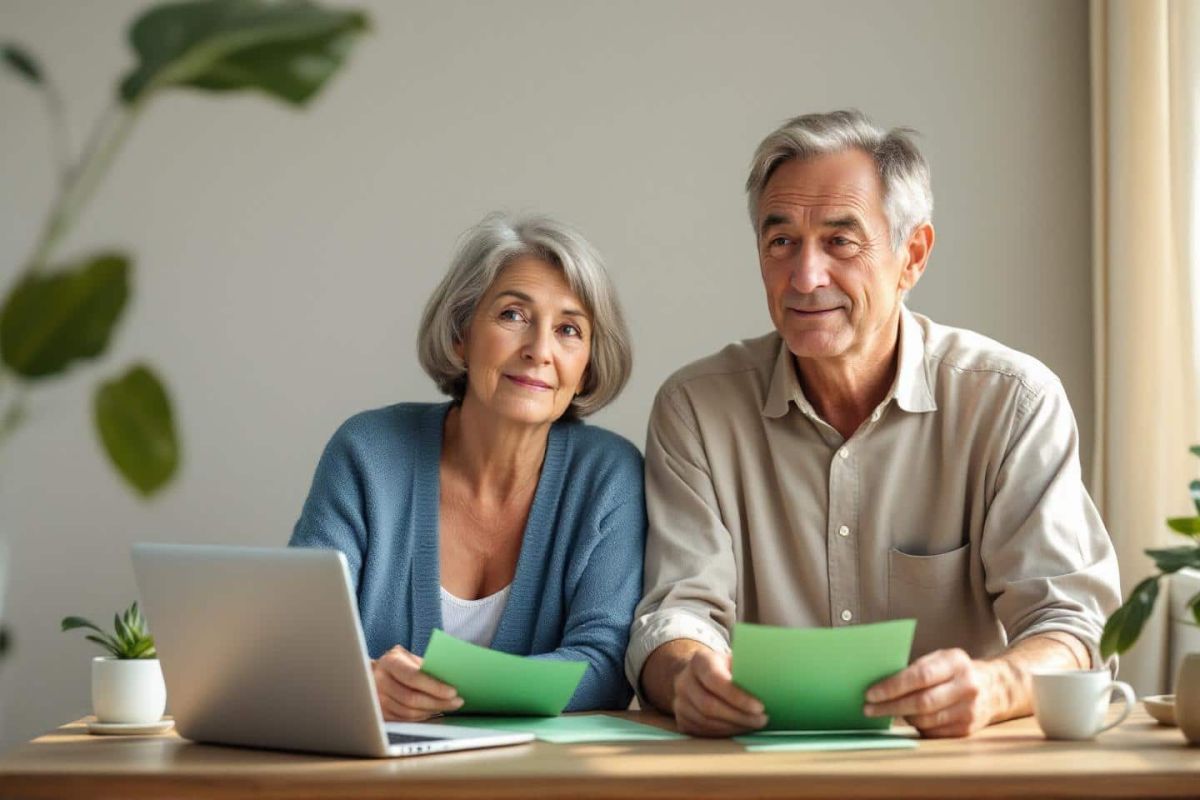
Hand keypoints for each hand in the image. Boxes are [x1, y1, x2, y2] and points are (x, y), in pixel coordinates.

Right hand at [371, 644, 462, 720]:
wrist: (370, 674)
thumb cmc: (397, 664)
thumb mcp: (408, 658)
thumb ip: (424, 666)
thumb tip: (450, 678)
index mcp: (389, 662)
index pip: (413, 677)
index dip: (434, 686)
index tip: (453, 691)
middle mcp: (380, 681)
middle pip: (412, 698)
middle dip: (438, 702)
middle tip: (456, 702)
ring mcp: (377, 700)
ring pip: (409, 712)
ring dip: (432, 711)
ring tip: (448, 707)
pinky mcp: (380, 714)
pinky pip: (405, 720)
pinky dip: (422, 717)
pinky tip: (433, 711)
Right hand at [672, 647, 767, 736]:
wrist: (699, 676)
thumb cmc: (726, 668)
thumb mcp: (735, 660)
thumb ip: (748, 668)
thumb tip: (772, 680)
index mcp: (699, 660)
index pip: (715, 680)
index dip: (738, 697)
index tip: (760, 707)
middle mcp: (684, 680)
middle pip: (709, 705)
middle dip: (739, 716)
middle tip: (762, 720)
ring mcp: (679, 701)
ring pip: (706, 721)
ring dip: (734, 727)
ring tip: (754, 725)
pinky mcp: (681, 719)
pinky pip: (702, 732)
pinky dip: (724, 733)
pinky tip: (740, 729)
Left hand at [863, 648, 997, 737]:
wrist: (995, 688)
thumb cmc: (955, 670)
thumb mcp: (941, 658)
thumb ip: (916, 667)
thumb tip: (880, 683)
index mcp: (956, 662)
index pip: (920, 676)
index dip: (892, 686)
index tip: (870, 693)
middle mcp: (967, 686)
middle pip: (922, 702)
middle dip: (890, 706)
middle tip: (869, 709)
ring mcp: (970, 710)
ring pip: (926, 720)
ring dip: (901, 717)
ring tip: (884, 712)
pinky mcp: (968, 729)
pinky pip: (934, 732)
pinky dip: (916, 727)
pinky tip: (906, 719)